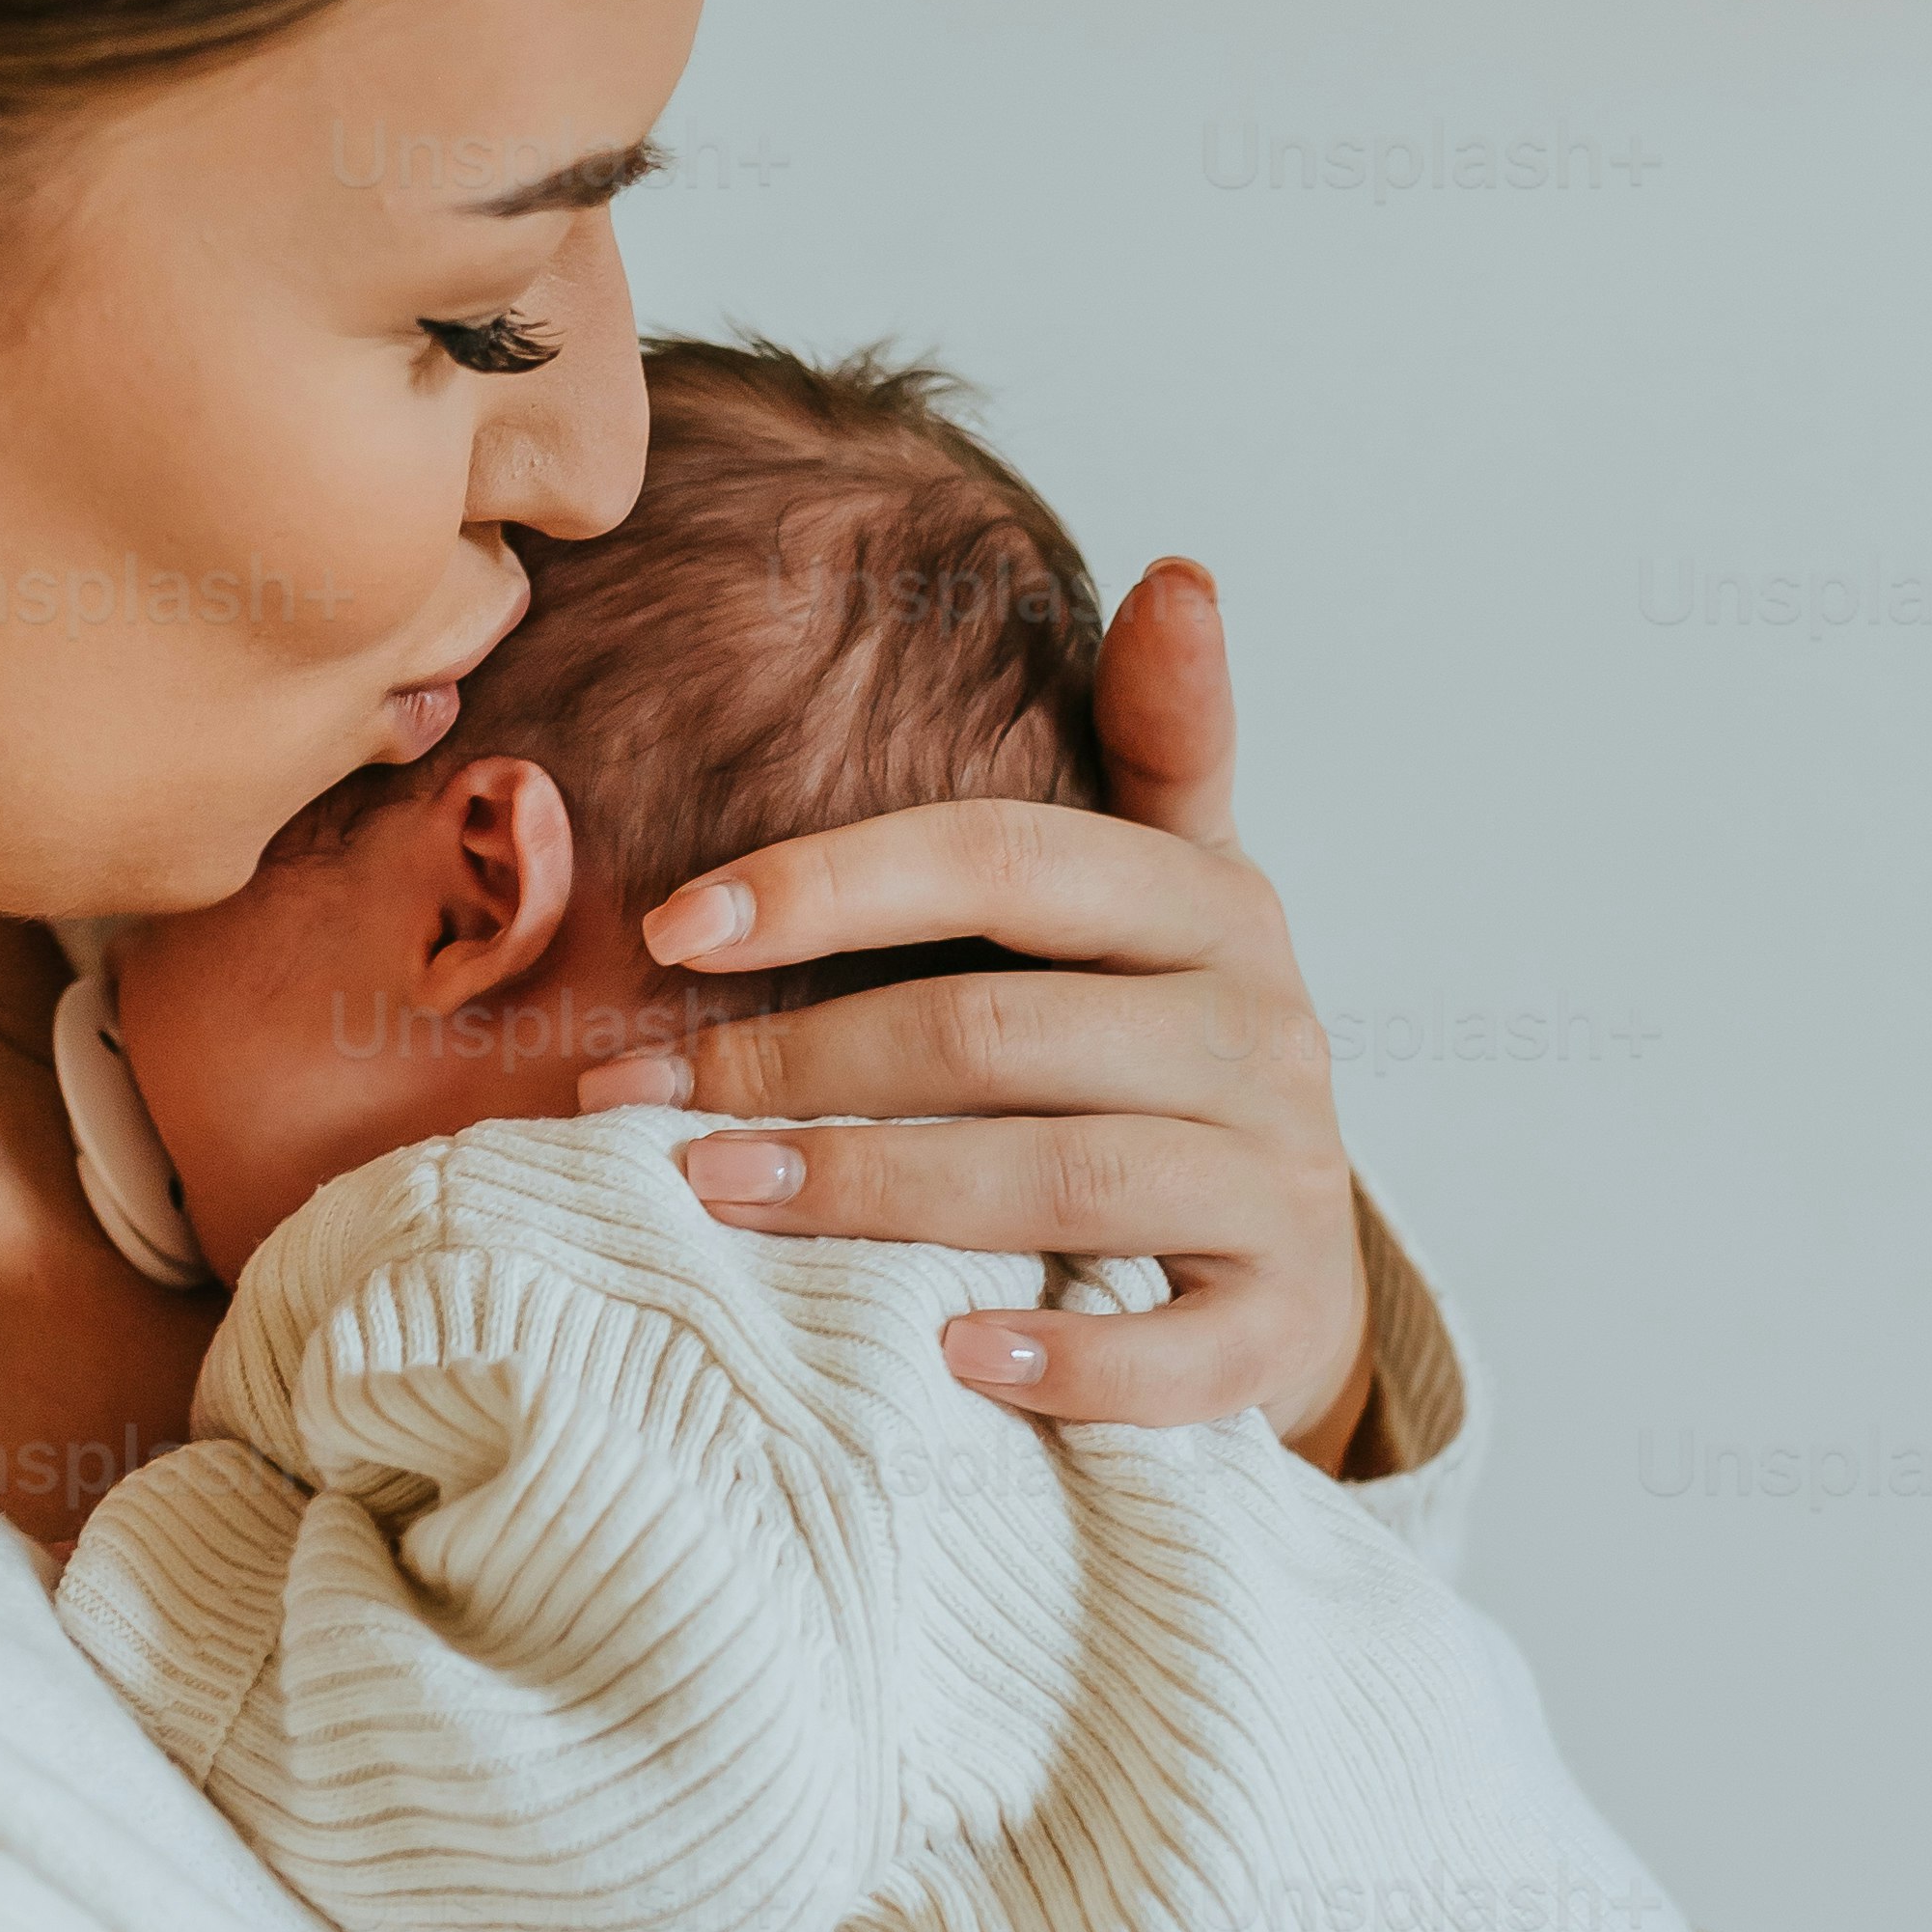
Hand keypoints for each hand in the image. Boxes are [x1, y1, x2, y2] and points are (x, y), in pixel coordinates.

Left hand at [610, 560, 1377, 1457]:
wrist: (1296, 1273)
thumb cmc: (1176, 1063)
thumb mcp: (1177, 898)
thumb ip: (1161, 746)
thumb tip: (1181, 572)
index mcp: (1211, 905)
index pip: (1004, 859)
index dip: (829, 882)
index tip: (672, 926)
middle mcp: (1260, 1033)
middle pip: (999, 1026)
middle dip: (800, 1062)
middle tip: (636, 1098)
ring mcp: (1279, 1184)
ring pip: (1063, 1175)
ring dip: (874, 1191)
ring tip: (714, 1198)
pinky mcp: (1283, 1326)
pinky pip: (1178, 1352)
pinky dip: (1065, 1360)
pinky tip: (946, 1355)